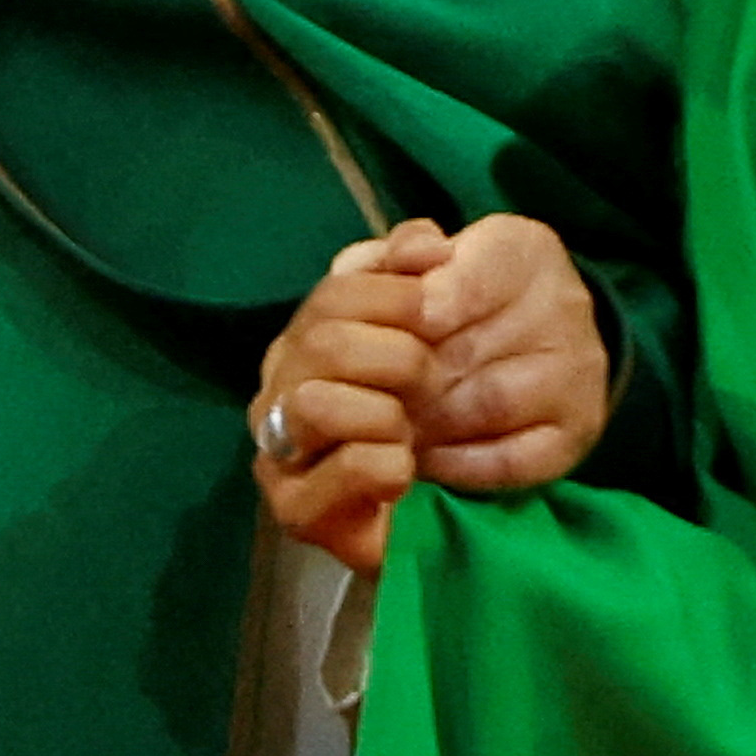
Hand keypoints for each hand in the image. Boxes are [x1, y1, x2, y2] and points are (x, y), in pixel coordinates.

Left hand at [249, 215, 615, 575]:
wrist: (531, 333)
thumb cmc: (457, 291)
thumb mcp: (425, 257)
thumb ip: (392, 257)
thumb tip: (380, 270)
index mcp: (524, 250)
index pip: (468, 283)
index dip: (415, 314)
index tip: (378, 338)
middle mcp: (565, 307)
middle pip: (471, 350)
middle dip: (408, 378)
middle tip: (362, 396)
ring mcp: (579, 372)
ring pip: (491, 405)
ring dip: (428, 422)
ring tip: (384, 425)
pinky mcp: (578, 432)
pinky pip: (513, 459)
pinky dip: (459, 465)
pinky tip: (422, 457)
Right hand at [250, 221, 449, 576]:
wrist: (472, 489)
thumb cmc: (455, 393)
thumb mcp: (450, 310)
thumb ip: (422, 267)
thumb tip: (423, 242)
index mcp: (308, 337)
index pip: (334, 293)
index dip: (393, 295)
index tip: (436, 315)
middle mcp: (282, 389)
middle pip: (320, 342)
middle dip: (396, 357)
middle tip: (432, 382)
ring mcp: (282, 452)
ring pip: (312, 405)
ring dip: (383, 414)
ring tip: (411, 433)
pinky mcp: (300, 513)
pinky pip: (329, 476)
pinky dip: (378, 466)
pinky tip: (403, 470)